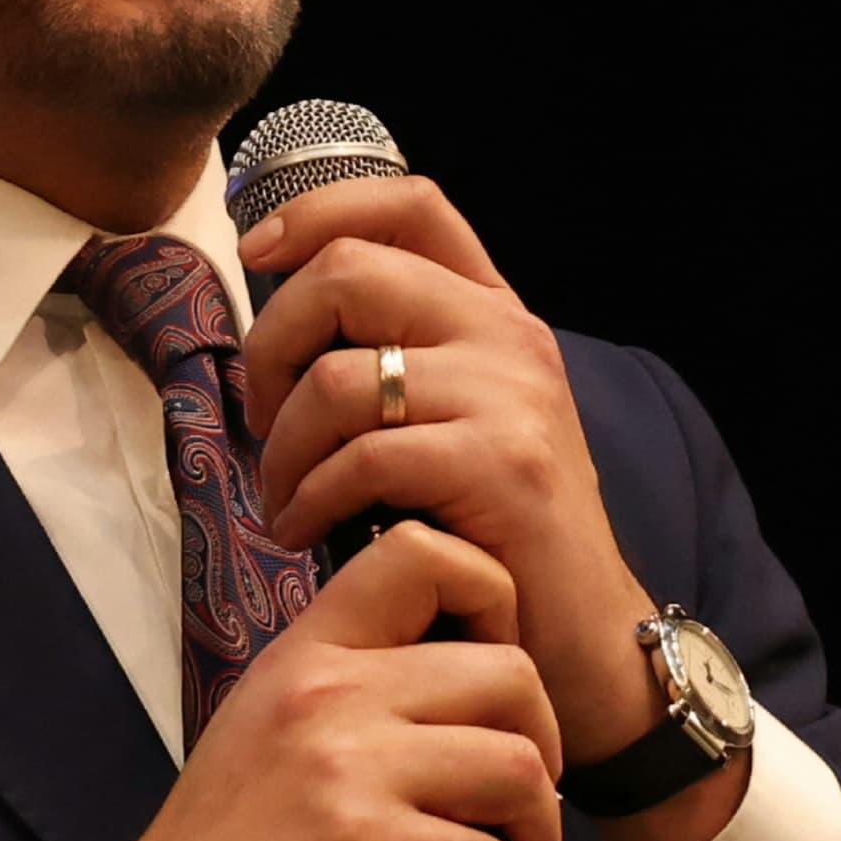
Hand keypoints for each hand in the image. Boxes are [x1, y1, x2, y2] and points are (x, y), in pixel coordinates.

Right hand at [52, 521, 567, 840]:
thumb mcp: (265, 733)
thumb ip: (345, 696)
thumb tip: (453, 697)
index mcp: (305, 656)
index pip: (419, 552)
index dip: (490, 601)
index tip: (488, 681)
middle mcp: (327, 695)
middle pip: (508, 670)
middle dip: (543, 739)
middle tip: (522, 793)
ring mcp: (346, 773)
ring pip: (516, 763)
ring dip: (541, 823)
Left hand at [237, 174, 669, 769]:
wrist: (583, 635)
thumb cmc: (496, 535)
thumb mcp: (459, 421)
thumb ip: (401, 357)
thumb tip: (286, 318)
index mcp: (494, 314)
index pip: (412, 204)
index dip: (320, 209)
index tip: (257, 249)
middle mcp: (508, 337)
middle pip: (350, 273)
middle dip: (273, 345)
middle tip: (261, 419)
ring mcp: (510, 398)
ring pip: (341, 376)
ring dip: (282, 447)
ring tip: (282, 500)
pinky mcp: (500, 467)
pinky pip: (362, 457)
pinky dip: (310, 499)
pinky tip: (306, 532)